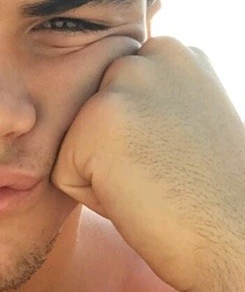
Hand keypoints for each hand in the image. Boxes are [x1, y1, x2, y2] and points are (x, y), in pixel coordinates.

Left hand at [51, 36, 244, 291]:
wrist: (235, 239)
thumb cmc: (210, 197)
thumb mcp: (187, 123)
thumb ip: (151, 101)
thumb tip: (111, 111)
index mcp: (174, 53)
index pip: (112, 100)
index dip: (138, 144)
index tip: (178, 158)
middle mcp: (148, 55)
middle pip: (87, 118)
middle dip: (114, 155)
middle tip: (166, 174)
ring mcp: (124, 82)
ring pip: (74, 144)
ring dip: (103, 176)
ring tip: (155, 184)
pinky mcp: (98, 119)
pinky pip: (63, 174)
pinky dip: (93, 199)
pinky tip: (141, 197)